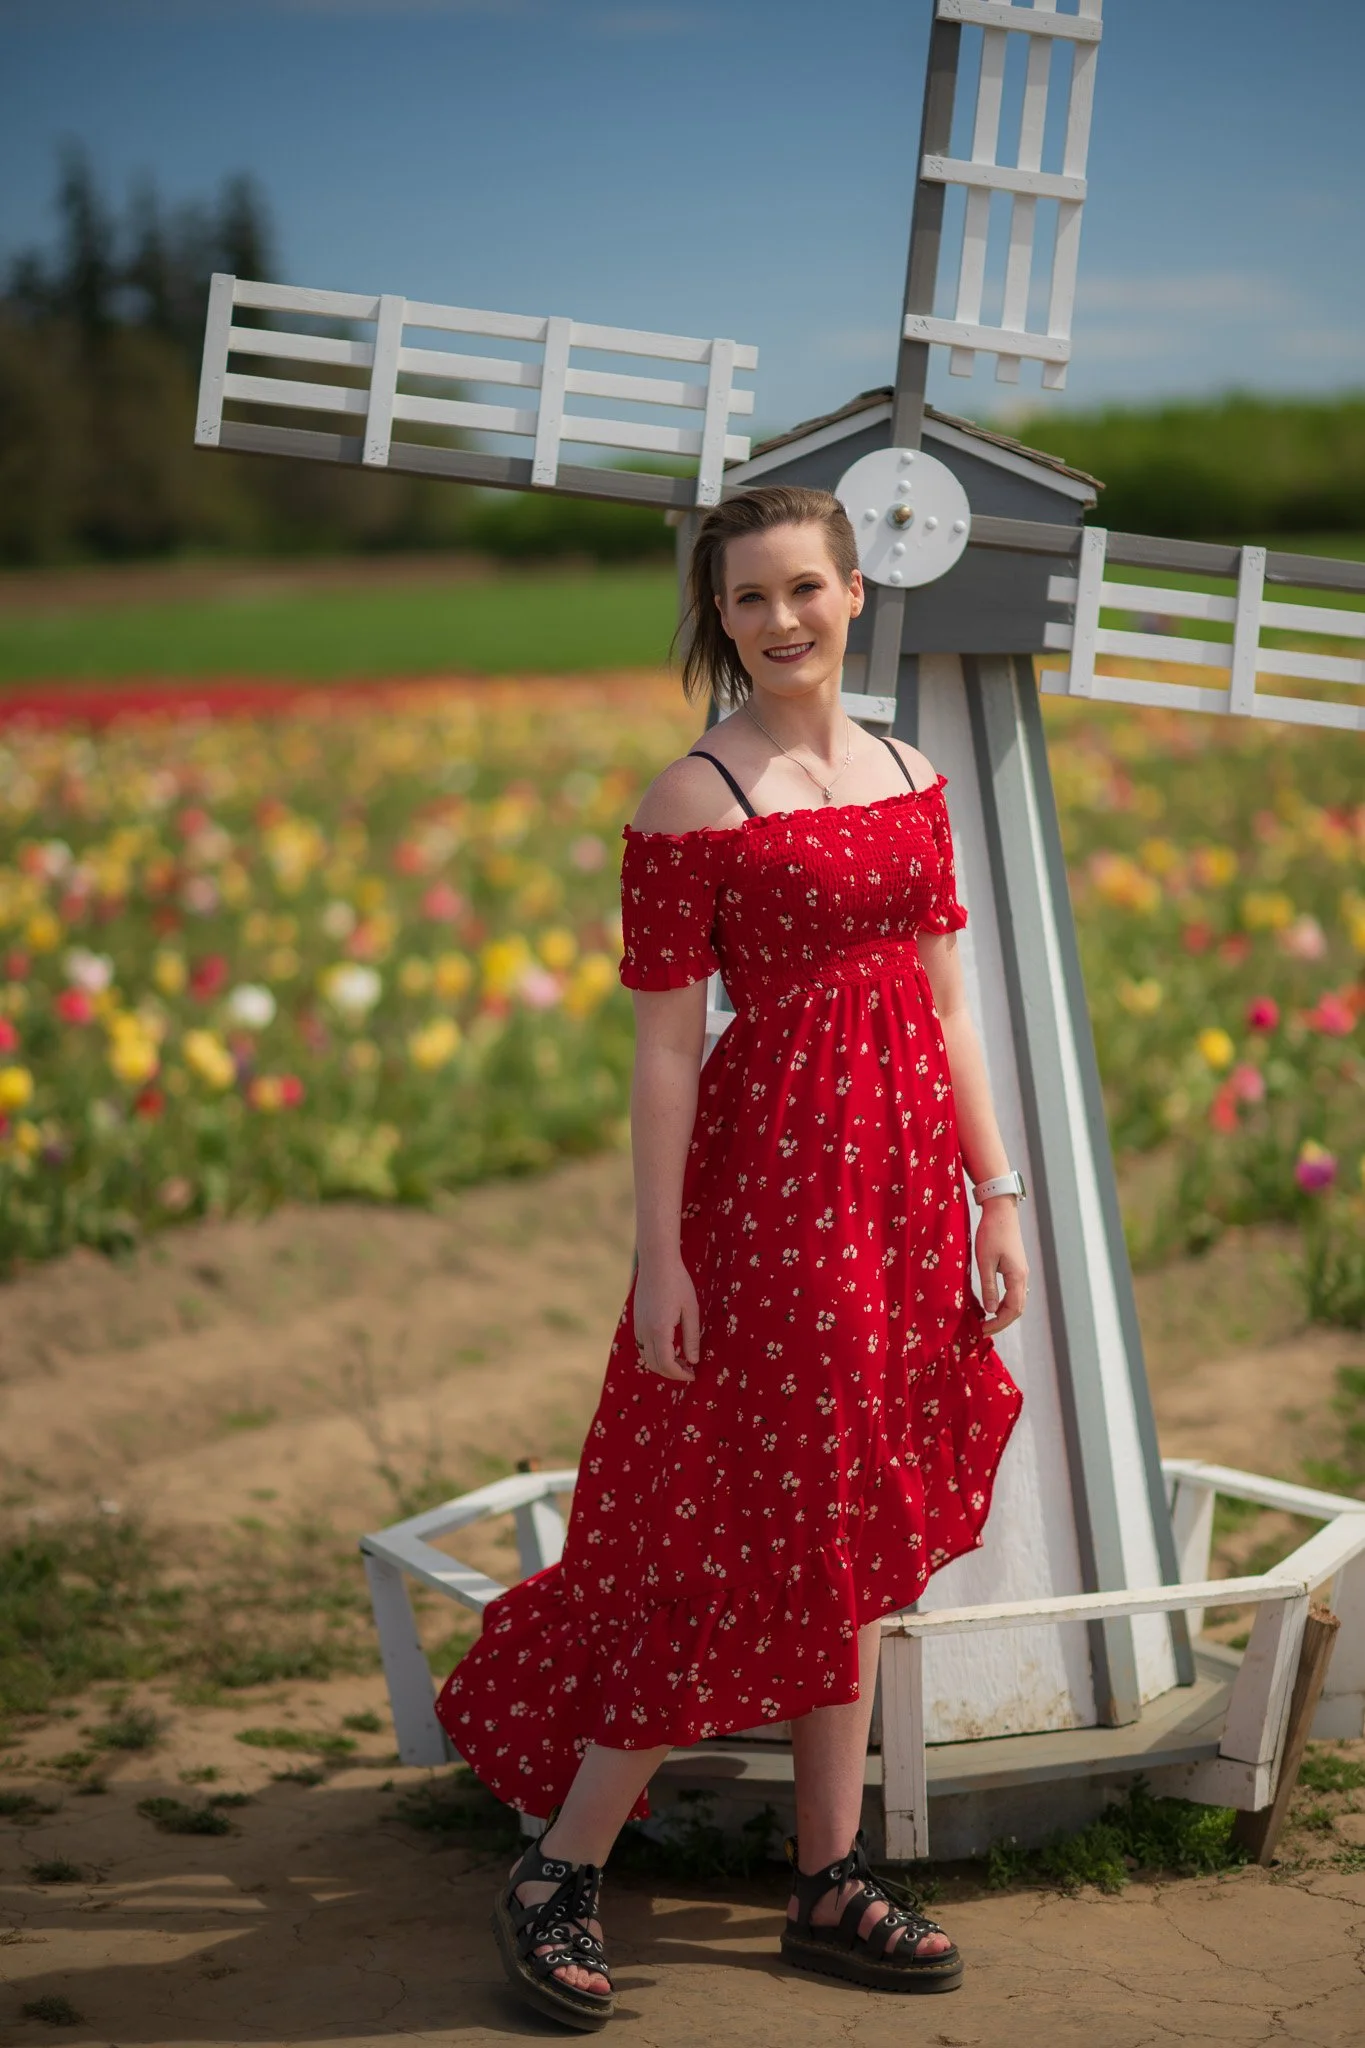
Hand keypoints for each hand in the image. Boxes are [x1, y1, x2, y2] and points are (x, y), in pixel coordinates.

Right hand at [633, 1257, 699, 1382]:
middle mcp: (645, 1331)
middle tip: (689, 1370)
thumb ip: (691, 1337)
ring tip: (680, 1360)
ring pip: (646, 1357)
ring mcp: (638, 1326)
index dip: (680, 1374)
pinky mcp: (637, 1320)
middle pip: (655, 1364)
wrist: (656, 1262)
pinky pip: (642, 1346)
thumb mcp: (691, 1310)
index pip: (667, 1364)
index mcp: (660, 1330)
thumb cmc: (678, 1282)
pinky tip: (669, 1347)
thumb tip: (693, 1361)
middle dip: (672, 1373)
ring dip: (662, 1364)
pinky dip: (654, 1353)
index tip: (693, 1374)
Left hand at [975, 1199, 1028, 1336]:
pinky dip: (1003, 1302)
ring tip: (985, 1320)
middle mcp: (1023, 1277)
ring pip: (1016, 1300)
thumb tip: (990, 1311)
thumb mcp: (985, 1261)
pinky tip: (990, 1303)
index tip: (982, 1330)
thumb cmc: (992, 1233)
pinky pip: (1013, 1291)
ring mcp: (1020, 1272)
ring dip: (1003, 1313)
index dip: (998, 1324)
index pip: (1013, 1311)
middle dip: (1001, 1322)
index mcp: (1017, 1277)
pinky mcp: (1015, 1267)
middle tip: (982, 1329)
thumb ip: (988, 1287)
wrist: (1001, 1210)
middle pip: (1017, 1309)